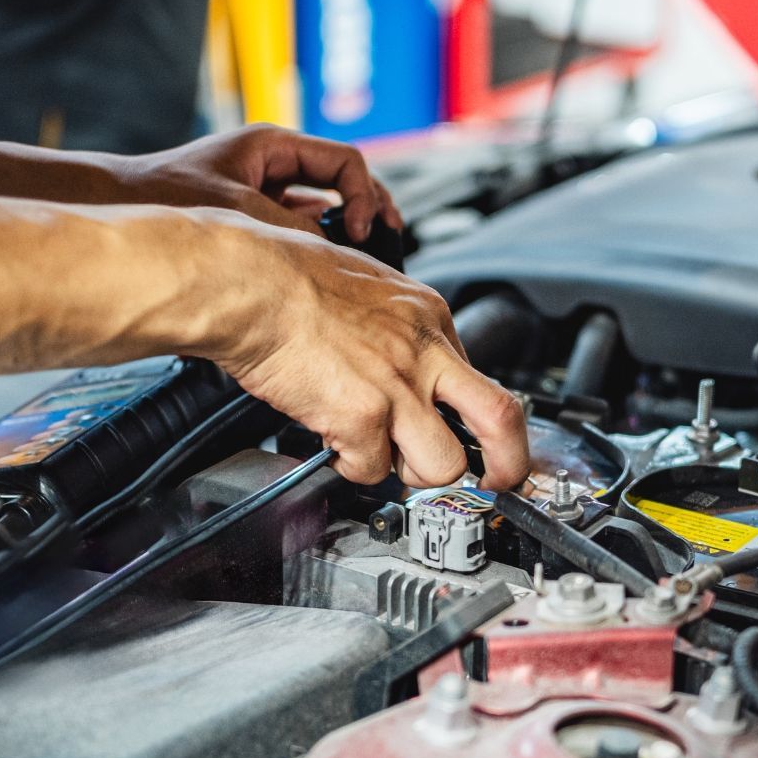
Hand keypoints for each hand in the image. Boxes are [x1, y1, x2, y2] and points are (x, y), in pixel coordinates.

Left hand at [116, 124, 401, 239]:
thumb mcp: (237, 210)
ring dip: (344, 226)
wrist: (121, 204)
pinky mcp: (255, 213)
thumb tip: (332, 250)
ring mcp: (265, 187)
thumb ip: (289, 228)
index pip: (344, 161)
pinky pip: (300, 224)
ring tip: (363, 253)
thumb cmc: (165, 194)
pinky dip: (316, 240)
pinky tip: (322, 262)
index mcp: (273, 145)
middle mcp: (274, 162)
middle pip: (343, 178)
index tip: (362, 229)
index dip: (363, 194)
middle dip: (369, 207)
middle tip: (387, 236)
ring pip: (324, 202)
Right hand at [205, 214, 528, 489]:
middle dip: (507, 463)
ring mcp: (397, 387)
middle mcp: (423, 351)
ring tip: (382, 453)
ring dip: (412, 472)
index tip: (471, 435)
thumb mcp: (368, 284)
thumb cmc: (288, 276)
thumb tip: (400, 361)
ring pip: (443, 464)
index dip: (470, 417)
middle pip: (500, 419)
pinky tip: (334, 441)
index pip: (478, 378)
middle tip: (498, 481)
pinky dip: (352, 465)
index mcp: (428, 316)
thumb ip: (395, 328)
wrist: (250, 282)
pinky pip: (372, 470)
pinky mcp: (362, 416)